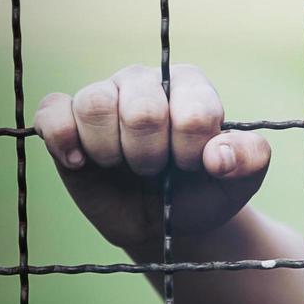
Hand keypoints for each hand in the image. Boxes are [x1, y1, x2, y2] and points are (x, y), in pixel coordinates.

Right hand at [34, 64, 270, 249]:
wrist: (161, 223)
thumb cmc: (200, 192)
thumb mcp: (238, 182)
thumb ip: (250, 159)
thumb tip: (219, 154)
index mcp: (190, 85)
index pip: (194, 111)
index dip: (192, 152)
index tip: (194, 167)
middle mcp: (145, 80)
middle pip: (142, 110)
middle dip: (151, 156)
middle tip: (155, 170)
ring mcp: (103, 94)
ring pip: (96, 105)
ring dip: (112, 152)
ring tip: (123, 166)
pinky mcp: (64, 117)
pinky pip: (52, 112)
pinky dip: (63, 140)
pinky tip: (80, 163)